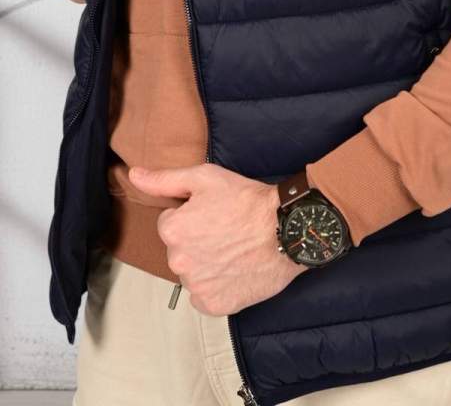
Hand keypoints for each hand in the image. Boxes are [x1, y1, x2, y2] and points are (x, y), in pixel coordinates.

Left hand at [128, 162, 308, 315]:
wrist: (285, 230)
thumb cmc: (247, 201)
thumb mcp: (204, 178)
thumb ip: (164, 180)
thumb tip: (134, 175)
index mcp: (172, 231)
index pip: (171, 224)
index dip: (192, 216)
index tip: (213, 213)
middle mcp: (178, 262)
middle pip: (180, 250)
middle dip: (197, 241)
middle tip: (225, 230)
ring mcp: (196, 287)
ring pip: (192, 273)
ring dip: (206, 264)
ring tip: (233, 250)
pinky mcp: (214, 306)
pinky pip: (204, 297)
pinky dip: (216, 287)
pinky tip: (233, 271)